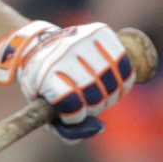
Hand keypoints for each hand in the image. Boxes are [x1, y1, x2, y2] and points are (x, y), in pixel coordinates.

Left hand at [0, 20, 137, 141]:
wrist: (38, 45)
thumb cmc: (42, 84)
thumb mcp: (42, 110)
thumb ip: (65, 129)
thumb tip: (99, 128)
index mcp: (44, 72)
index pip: (70, 102)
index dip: (75, 116)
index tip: (72, 114)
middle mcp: (64, 52)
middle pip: (95, 94)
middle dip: (95, 107)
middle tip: (88, 104)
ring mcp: (84, 39)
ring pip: (113, 81)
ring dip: (110, 95)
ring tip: (100, 93)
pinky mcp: (101, 32)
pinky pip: (124, 64)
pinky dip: (123, 79)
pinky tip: (113, 81)